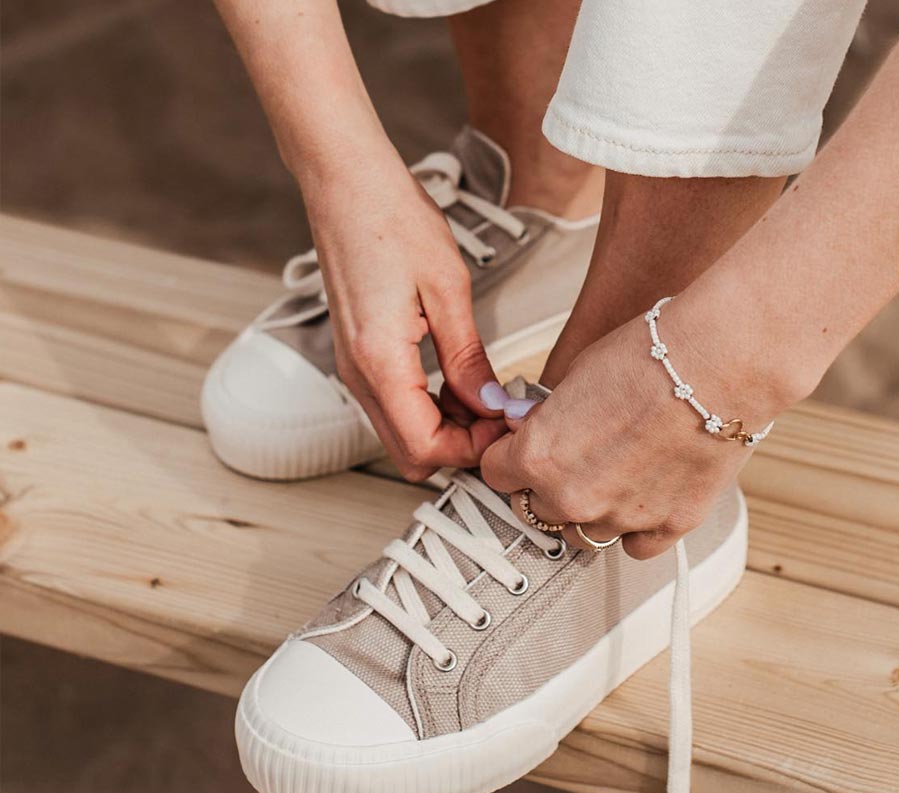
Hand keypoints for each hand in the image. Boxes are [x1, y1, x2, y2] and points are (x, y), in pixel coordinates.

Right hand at [301, 145, 505, 480]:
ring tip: (485, 392)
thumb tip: (491, 405)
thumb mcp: (448, 289)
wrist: (344, 181)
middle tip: (498, 413)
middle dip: (459, 447)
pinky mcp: (358, 358)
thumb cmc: (391, 218)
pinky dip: (429, 408)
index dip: (471, 448)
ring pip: (402, 435)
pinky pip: (394, 407)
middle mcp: (358, 376)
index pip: (425, 447)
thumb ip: (468, 359)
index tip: (505, 420)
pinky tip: (458, 380)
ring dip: (446, 428)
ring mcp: (353, 369)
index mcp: (379, 362)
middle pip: (410, 455)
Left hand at [481, 309, 795, 558]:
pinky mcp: (668, 526)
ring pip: (584, 535)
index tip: (520, 453)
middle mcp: (574, 497)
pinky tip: (644, 498)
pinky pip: (636, 547)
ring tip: (613, 476)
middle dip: (548, 486)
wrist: (721, 362)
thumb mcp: (574, 375)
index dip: (509, 458)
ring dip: (590, 511)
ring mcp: (621, 517)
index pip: (496, 475)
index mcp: (540, 458)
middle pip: (537, 510)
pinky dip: (636, 529)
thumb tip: (530, 428)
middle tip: (574, 459)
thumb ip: (546, 417)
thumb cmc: (651, 356)